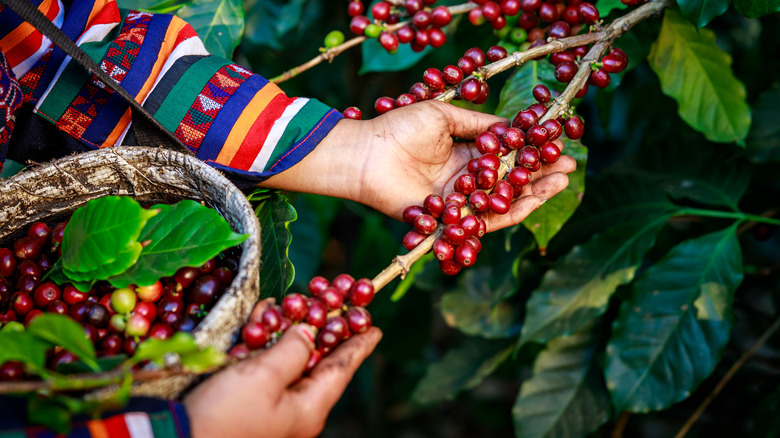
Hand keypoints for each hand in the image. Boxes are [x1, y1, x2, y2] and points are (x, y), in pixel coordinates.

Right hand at [184, 299, 381, 437]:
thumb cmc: (225, 415)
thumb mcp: (264, 377)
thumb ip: (293, 349)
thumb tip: (310, 332)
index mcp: (309, 408)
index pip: (342, 369)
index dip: (358, 345)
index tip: (374, 326)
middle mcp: (296, 409)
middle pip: (318, 361)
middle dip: (321, 327)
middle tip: (331, 301)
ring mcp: (272, 407)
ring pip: (290, 360)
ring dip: (288, 330)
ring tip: (291, 303)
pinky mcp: (248, 402)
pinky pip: (266, 367)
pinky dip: (264, 342)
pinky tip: (261, 319)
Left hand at [263, 100, 575, 231]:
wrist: (367, 154)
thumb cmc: (398, 129)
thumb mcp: (443, 115)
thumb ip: (478, 123)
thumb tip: (511, 127)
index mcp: (465, 153)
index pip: (507, 156)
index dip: (532, 152)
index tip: (558, 144)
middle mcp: (466, 179)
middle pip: (511, 182)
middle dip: (541, 175)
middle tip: (569, 167)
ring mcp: (459, 201)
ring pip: (503, 203)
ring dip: (533, 194)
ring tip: (560, 183)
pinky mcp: (449, 219)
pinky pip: (483, 219)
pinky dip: (507, 211)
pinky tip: (532, 200)